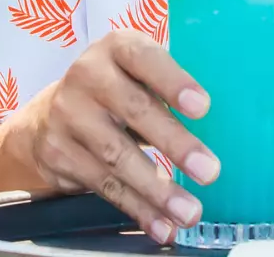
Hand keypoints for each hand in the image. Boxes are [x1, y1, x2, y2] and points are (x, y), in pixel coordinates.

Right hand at [8, 30, 218, 243]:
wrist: (47, 117)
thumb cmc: (116, 90)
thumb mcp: (136, 74)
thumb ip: (168, 89)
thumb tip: (227, 125)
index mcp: (117, 48)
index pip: (145, 58)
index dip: (174, 81)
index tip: (203, 108)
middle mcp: (87, 75)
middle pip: (134, 110)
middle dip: (174, 144)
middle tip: (209, 172)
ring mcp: (68, 114)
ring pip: (117, 155)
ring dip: (157, 189)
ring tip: (189, 211)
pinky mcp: (59, 154)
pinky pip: (104, 185)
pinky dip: (137, 209)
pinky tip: (161, 225)